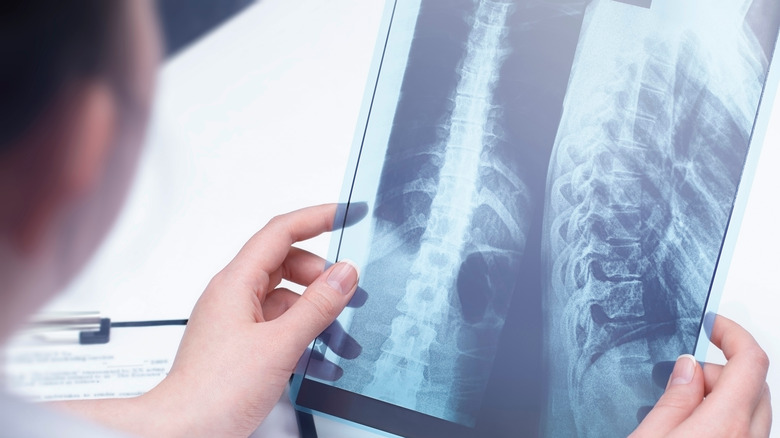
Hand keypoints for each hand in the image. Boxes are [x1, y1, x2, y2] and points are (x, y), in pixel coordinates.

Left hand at [141, 204, 359, 436]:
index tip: (346, 214)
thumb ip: (317, 307)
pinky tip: (320, 353)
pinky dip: (303, 331)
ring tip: (338, 329)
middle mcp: (234, 296)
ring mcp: (237, 320)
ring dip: (314, 308)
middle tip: (346, 290)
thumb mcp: (279, 345)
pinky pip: (279, 323)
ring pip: (285, 296)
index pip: (280, 232)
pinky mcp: (242, 344)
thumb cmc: (212, 392)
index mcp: (235, 283)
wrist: (183, 431)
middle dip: (320, 273)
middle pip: (286, 263)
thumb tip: (344, 274)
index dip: (316, 218)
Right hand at [630, 314, 770, 436]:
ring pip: (753, 410)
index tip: (712, 323)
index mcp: (726, 424)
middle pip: (754, 384)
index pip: (750, 361)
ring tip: (683, 410)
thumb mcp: (649, 437)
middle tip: (680, 378)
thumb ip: (673, 400)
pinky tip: (695, 429)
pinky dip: (727, 419)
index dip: (732, 333)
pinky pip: (748, 431)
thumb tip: (687, 368)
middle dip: (719, 370)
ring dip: (724, 398)